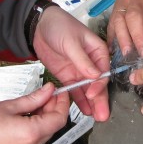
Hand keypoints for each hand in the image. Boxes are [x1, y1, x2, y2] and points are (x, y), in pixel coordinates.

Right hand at [0, 83, 69, 143]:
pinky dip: (37, 126)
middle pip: (53, 126)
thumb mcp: (9, 105)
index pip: (59, 119)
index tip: (60, 92)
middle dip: (53, 108)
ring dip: (45, 117)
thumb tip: (49, 90)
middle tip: (46, 93)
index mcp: (31, 134)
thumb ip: (34, 99)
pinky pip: (36, 140)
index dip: (63, 103)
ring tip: (34, 103)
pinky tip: (28, 115)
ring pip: (46, 133)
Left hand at [33, 6, 110, 120]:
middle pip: (98, 84)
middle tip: (102, 115)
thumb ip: (82, 60)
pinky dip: (79, 100)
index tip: (92, 93)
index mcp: (98, 51)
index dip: (99, 84)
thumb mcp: (71, 41)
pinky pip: (75, 90)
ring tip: (95, 117)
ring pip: (88, 90)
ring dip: (92, 103)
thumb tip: (95, 76)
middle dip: (100, 99)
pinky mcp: (68, 76)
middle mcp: (91, 63)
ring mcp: (80, 71)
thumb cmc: (59, 25)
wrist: (39, 26)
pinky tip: (85, 110)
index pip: (103, 71)